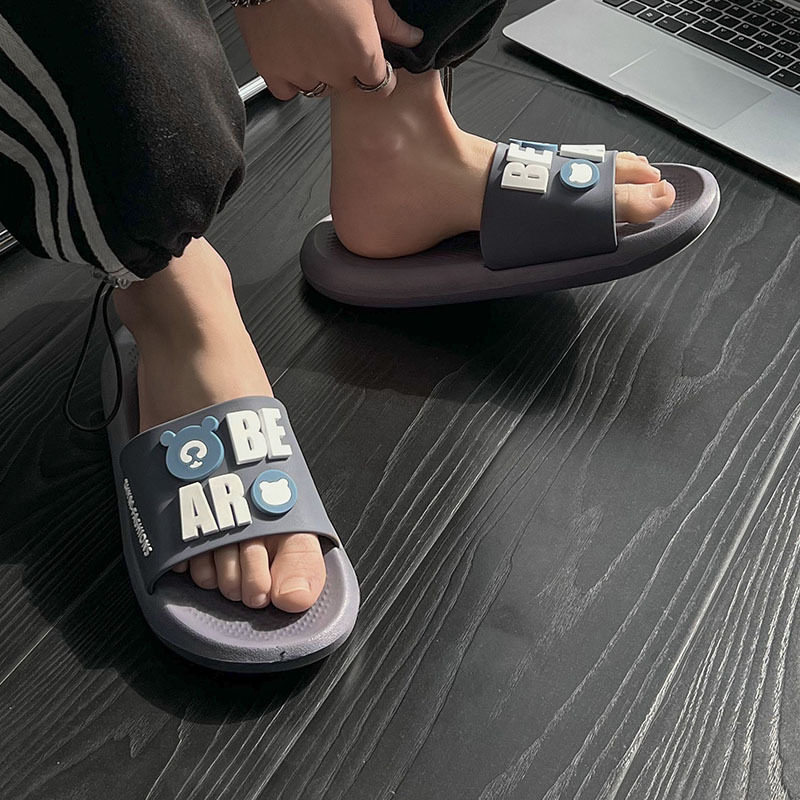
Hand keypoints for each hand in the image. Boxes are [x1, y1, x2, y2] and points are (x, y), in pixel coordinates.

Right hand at [234, 0, 422, 99]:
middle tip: (335, 37)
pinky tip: (291, 53)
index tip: (373, 64)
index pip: (381, 86)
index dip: (378, 74)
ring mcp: (302, 73)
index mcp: (362, 53)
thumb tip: (411, 37)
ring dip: (318, 72)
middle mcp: (334, 70)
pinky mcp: (272, 70)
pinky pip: (286, 90)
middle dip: (346, 68)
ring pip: (317, 87)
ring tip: (311, 38)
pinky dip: (290, 78)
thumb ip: (390, 22)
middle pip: (348, 85)